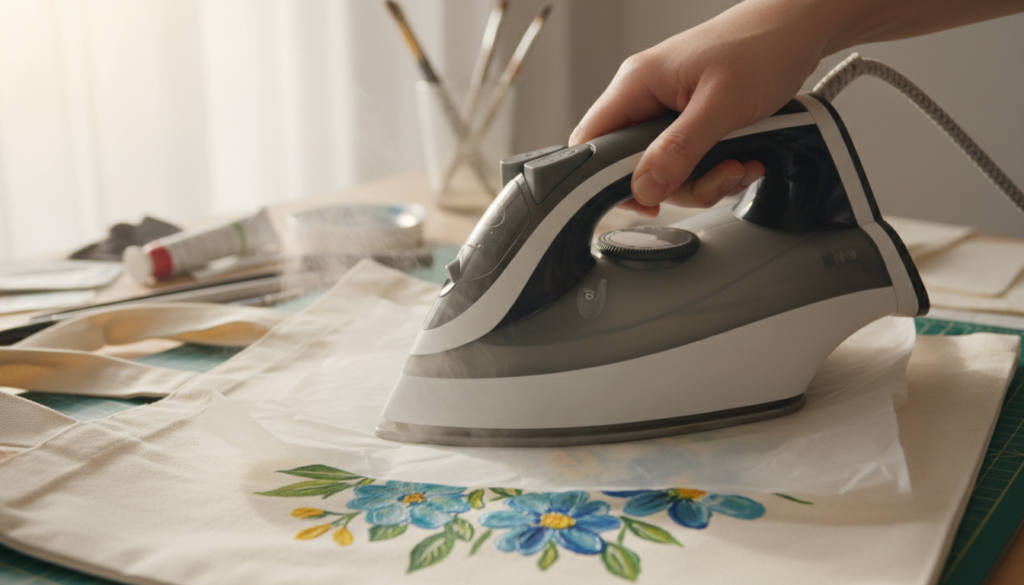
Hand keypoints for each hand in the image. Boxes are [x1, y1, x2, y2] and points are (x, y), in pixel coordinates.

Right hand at [568, 0, 830, 213]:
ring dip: (706, 179)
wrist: (801, 27)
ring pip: (667, 169)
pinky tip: (745, 158)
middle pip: (635, 166)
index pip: (592, 142)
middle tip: (716, 177)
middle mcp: (646, 97)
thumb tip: (644, 187)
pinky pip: (691, 160)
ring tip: (740, 165)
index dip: (607, 179)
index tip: (646, 201)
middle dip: (679, 184)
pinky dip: (719, 168)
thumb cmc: (762, 46)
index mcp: (636, 84)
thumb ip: (678, 149)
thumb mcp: (720, 106)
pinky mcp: (693, 118)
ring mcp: (669, 109)